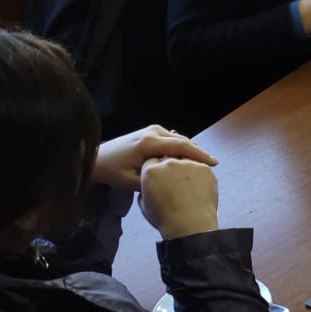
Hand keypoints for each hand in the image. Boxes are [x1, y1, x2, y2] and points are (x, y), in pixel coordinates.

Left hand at [92, 125, 216, 190]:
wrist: (97, 158)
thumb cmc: (113, 172)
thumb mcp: (132, 181)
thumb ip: (155, 179)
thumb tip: (175, 178)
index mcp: (149, 142)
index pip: (181, 146)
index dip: (199, 155)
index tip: (213, 163)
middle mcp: (153, 131)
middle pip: (183, 141)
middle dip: (199, 152)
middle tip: (212, 166)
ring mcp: (152, 130)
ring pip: (179, 139)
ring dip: (191, 149)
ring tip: (203, 163)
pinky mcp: (151, 132)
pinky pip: (172, 139)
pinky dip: (182, 147)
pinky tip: (188, 157)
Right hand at [138, 157, 219, 239]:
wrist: (191, 226)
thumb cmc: (167, 219)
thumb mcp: (145, 206)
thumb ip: (144, 191)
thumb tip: (148, 187)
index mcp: (151, 171)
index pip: (151, 161)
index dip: (156, 170)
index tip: (161, 179)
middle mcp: (169, 163)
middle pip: (169, 158)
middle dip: (170, 168)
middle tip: (175, 183)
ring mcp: (188, 164)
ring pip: (186, 161)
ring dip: (186, 170)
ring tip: (187, 188)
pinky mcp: (204, 168)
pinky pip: (201, 167)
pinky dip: (200, 176)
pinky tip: (198, 189)